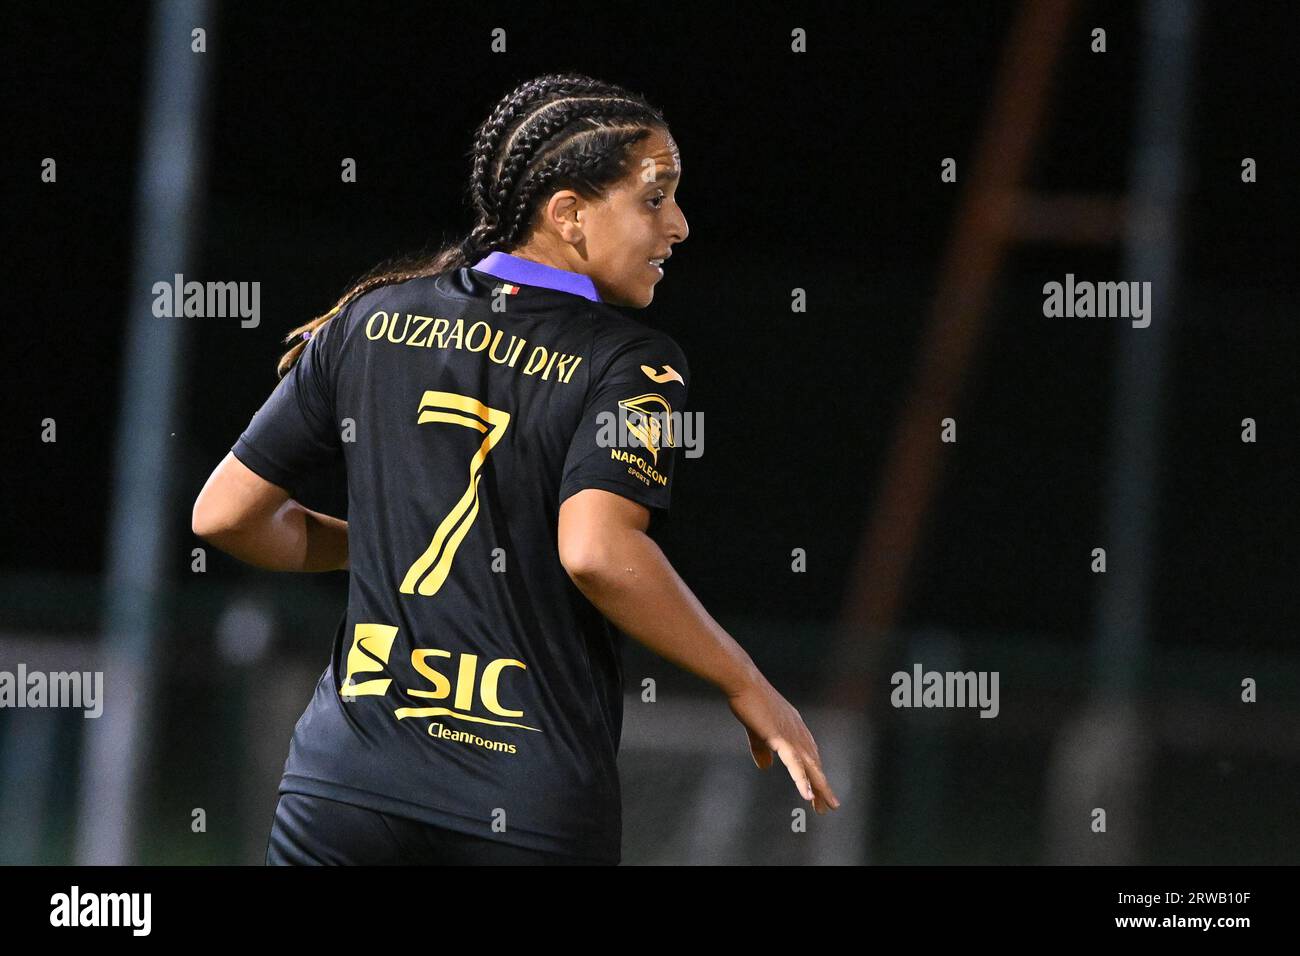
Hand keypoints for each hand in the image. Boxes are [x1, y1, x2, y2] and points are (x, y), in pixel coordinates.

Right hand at [727, 676, 840, 813]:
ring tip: (826, 806)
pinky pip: (794, 764)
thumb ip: (761, 749)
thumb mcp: (757, 729)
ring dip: (819, 787)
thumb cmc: (748, 700)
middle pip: (814, 763)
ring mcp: (791, 735)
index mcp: (795, 727)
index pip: (809, 755)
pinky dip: (802, 780)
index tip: (818, 791)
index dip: (814, 774)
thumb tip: (765, 766)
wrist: (743, 682)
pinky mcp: (781, 738)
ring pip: (809, 767)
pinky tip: (808, 795)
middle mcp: (798, 732)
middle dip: (822, 785)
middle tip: (830, 805)